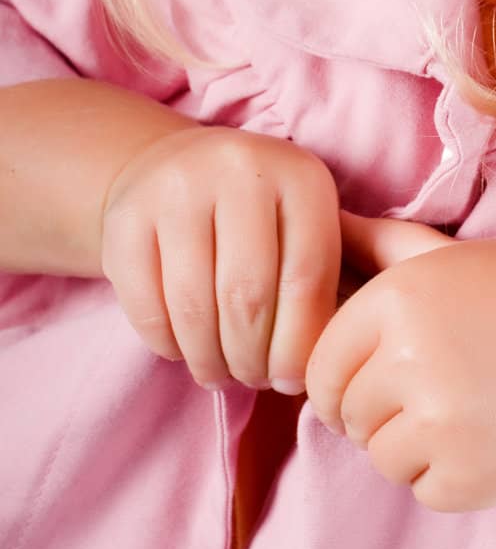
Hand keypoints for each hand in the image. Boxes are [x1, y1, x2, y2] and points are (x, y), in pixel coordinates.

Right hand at [100, 124, 342, 392]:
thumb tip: (303, 371)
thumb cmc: (258, 215)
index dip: (299, 343)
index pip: (306, 277)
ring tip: (220, 374)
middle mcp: (239, 169)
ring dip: (209, 360)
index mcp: (299, 175)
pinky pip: (147, 307)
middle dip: (251, 358)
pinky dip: (168, 345)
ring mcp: (176, 188)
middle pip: (247, 297)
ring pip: (194, 307)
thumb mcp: (301, 227)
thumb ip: (317, 287)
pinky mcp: (125, 218)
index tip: (291, 380)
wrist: (176, 167)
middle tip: (252, 381)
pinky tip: (183, 349)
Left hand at [304, 211, 495, 511]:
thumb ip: (383, 243)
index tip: (384, 374)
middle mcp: (409, 354)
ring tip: (469, 410)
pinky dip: (448, 477)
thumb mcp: (458, 255)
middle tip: (439, 390)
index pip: (321, 360)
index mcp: (399, 295)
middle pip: (345, 411)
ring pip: (378, 454)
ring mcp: (437, 418)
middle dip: (378, 411)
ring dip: (412, 446)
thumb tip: (325, 224)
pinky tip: (490, 439)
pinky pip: (419, 488)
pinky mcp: (463, 474)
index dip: (346, 375)